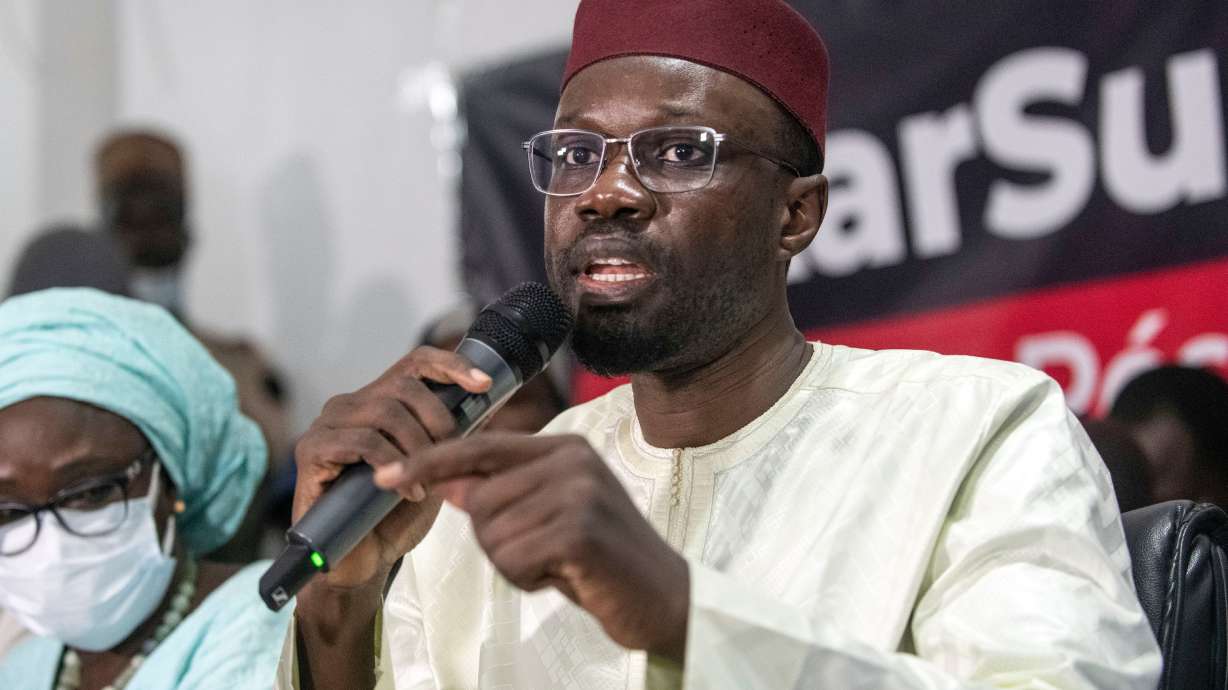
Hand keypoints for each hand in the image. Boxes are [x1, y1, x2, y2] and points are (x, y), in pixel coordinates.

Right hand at [292, 346, 492, 592]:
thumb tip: (493, 403)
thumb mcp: (435, 470)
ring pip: (385, 412)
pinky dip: (393, 464)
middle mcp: (351, 404)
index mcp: (380, 401)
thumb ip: (455, 436)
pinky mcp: (312, 450)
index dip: (453, 365)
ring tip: (428, 484)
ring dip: (417, 447)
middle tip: (451, 456)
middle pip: (405, 386)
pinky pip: (362, 441)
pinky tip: (407, 491)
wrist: (363, 563)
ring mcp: (328, 424)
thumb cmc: (396, 516)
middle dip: (439, 421)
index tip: (485, 385)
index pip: (417, 361)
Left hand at [372, 432, 690, 661]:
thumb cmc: (603, 560)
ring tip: (561, 564)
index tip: (387, 476)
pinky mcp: (579, 529)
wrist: (663, 597)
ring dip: (516, 563)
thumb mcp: (552, 518)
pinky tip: (567, 576)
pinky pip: (512, 559)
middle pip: (480, 502)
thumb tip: (449, 484)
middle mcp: (572, 460)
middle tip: (546, 555)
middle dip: (499, 541)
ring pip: (492, 533)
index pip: (480, 448)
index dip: (430, 462)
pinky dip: (529, 579)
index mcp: (565, 449)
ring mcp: (578, 491)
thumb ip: (505, 495)